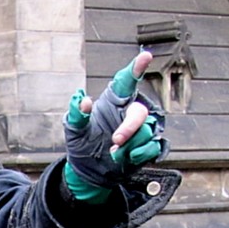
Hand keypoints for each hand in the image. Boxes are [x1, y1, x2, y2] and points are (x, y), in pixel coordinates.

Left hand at [63, 51, 166, 201]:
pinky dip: (141, 153)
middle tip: (114, 140)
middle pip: (139, 112)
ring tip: (115, 152)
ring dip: (131, 145)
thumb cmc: (82, 144)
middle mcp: (129, 111)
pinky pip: (154, 145)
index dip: (137, 68)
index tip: (146, 56)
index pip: (127, 81)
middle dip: (129, 128)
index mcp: (113, 101)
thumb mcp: (73, 130)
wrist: (89, 171)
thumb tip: (82, 99)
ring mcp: (141, 128)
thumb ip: (76, 114)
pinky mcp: (148, 146)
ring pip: (148, 130)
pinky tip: (129, 157)